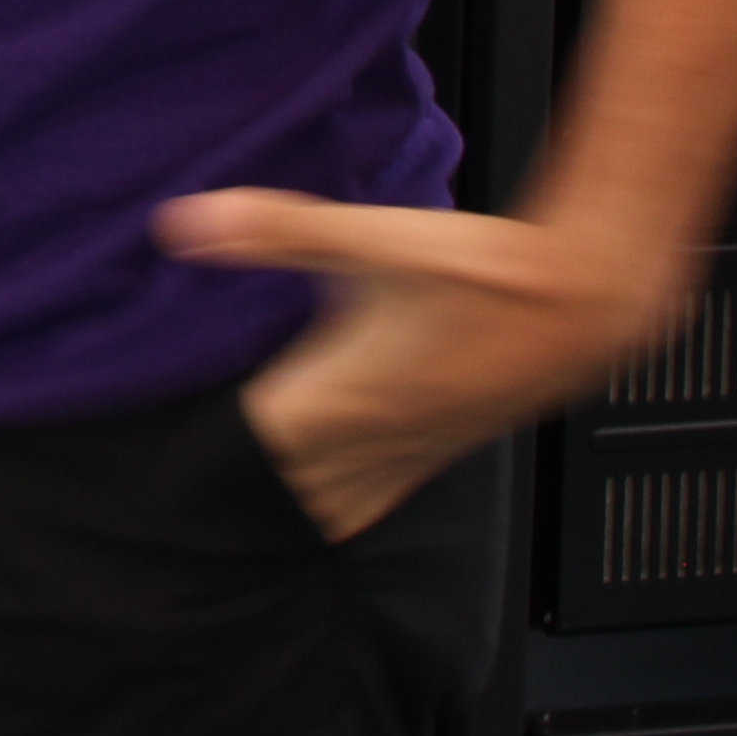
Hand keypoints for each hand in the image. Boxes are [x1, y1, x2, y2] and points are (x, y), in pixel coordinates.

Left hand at [157, 187, 684, 540]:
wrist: (583, 300)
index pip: (247, 460)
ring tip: (235, 513)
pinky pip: (376, 502)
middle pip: (281, 502)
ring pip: (332, 513)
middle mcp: (371, 442)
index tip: (152, 476)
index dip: (195, 470)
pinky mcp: (441, 450)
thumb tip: (185, 223)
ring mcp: (410, 455)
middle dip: (233, 505)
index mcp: (337, 402)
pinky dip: (337, 507)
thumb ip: (274, 229)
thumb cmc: (486, 272)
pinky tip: (324, 490)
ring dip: (286, 512)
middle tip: (182, 507)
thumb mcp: (368, 239)